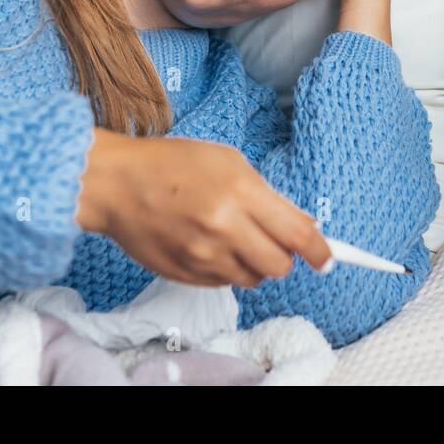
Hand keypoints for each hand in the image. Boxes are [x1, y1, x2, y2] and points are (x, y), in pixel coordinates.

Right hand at [76, 128, 332, 286]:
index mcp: (239, 192)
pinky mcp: (184, 275)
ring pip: (253, 279)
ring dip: (254, 264)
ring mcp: (202, 256)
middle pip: (279, 266)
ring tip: (236, 238)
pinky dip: (227, 269)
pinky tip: (211, 245)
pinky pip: (224, 283)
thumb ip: (266, 195)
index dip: (320, 250)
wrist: (116, 184)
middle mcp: (223, 228)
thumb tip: (302, 226)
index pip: (297, 235)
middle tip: (275, 241)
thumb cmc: (172, 163)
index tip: (327, 257)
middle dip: (285, 256)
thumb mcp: (228, 161)